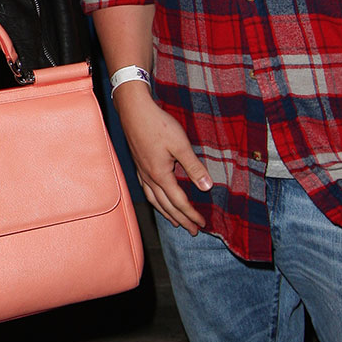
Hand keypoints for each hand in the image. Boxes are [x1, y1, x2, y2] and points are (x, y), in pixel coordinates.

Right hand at [115, 85, 211, 232]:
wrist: (134, 111)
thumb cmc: (158, 125)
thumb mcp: (181, 145)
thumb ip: (194, 167)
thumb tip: (207, 187)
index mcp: (160, 175)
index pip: (179, 201)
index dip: (191, 214)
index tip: (202, 224)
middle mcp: (149, 177)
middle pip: (166, 205)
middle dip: (181, 220)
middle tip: (193, 231)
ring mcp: (142, 172)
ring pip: (154, 200)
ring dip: (166, 213)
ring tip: (174, 222)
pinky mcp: (139, 165)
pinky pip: (147, 190)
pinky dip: (155, 200)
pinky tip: (157, 199)